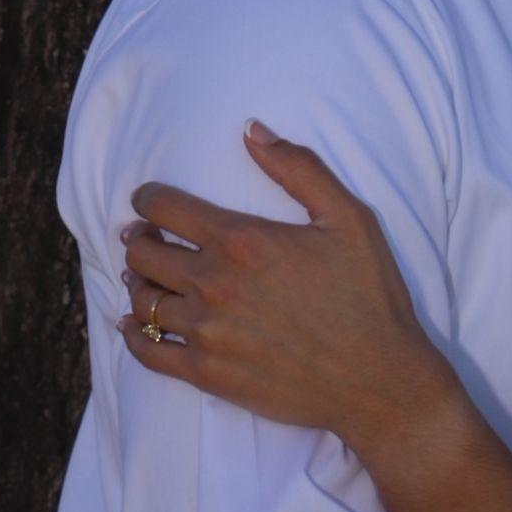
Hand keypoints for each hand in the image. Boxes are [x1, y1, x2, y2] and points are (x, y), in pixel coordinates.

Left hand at [118, 126, 453, 445]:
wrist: (378, 381)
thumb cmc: (369, 297)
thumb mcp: (350, 219)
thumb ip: (299, 168)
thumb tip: (251, 130)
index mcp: (242, 240)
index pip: (163, 206)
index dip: (147, 198)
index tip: (148, 202)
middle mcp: (214, 284)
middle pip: (143, 252)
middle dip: (138, 239)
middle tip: (144, 239)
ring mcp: (207, 332)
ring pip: (141, 300)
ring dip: (137, 283)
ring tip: (145, 279)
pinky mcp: (207, 373)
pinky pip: (147, 351)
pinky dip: (133, 334)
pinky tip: (134, 325)